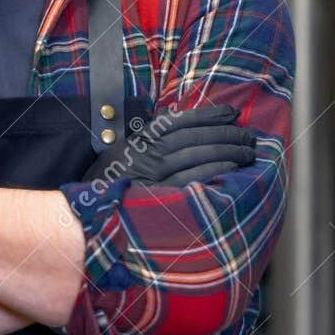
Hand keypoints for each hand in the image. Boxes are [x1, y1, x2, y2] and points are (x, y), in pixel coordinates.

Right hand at [81, 103, 256, 188]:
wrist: (84, 221)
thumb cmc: (109, 191)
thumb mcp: (123, 160)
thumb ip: (149, 145)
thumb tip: (182, 130)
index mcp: (135, 143)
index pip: (177, 122)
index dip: (207, 115)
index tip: (232, 113)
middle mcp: (141, 155)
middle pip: (191, 137)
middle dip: (225, 133)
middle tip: (250, 134)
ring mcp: (148, 177)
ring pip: (194, 155)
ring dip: (225, 150)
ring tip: (248, 150)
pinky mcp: (156, 198)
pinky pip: (190, 180)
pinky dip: (212, 170)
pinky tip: (231, 168)